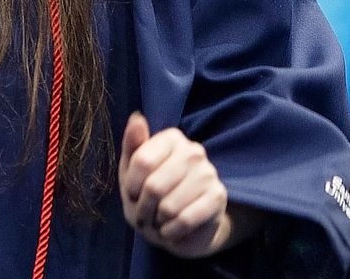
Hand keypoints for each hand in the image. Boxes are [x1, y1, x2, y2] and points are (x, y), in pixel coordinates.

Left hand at [118, 113, 260, 257]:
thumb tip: (136, 117)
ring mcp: (209, 173)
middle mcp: (194, 150)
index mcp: (172, 138)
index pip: (141, 161)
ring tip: (159, 220)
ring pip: (168, 206)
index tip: (133, 194)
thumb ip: (132, 144)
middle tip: (145, 214)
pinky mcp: (218, 197)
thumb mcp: (131, 171)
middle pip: (153, 186)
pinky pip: (185, 220)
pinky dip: (172, 231)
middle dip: (143, 208)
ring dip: (157, 222)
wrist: (179, 227)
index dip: (131, 186)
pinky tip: (172, 230)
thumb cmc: (150, 195)